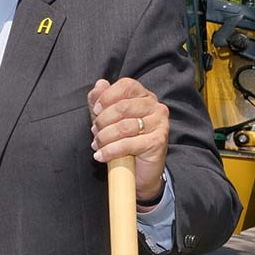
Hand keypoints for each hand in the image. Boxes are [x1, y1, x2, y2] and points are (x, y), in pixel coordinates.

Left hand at [87, 78, 168, 203]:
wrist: (137, 170)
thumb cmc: (122, 140)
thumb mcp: (106, 118)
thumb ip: (100, 100)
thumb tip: (100, 84)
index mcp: (143, 96)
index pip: (126, 85)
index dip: (107, 96)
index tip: (96, 110)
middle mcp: (155, 106)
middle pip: (123, 107)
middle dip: (102, 121)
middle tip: (95, 133)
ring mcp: (159, 123)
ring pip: (124, 126)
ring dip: (104, 137)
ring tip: (97, 145)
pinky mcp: (159, 141)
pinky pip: (129, 143)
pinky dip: (110, 150)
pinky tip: (101, 155)